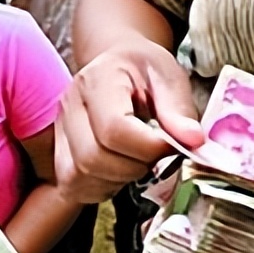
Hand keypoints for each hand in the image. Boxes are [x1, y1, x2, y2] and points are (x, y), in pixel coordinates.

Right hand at [54, 39, 203, 203]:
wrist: (120, 64)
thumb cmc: (144, 70)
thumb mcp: (169, 76)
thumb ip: (179, 109)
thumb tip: (193, 140)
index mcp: (97, 80)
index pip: (113, 128)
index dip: (147, 147)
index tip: (171, 144)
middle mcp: (70, 105)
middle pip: (93, 158)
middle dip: (134, 166)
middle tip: (156, 154)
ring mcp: (61, 131)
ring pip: (80, 177)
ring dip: (118, 179)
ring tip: (138, 159)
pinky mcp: (60, 153)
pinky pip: (73, 186)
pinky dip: (102, 188)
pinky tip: (121, 170)